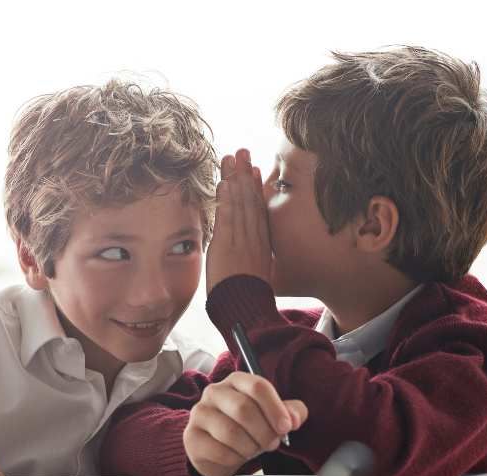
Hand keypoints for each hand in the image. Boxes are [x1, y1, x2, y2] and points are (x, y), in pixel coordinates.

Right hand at [183, 372, 306, 475]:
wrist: (218, 450)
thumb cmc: (248, 428)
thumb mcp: (272, 416)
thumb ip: (290, 412)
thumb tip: (294, 419)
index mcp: (237, 381)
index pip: (258, 387)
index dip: (276, 409)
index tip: (286, 427)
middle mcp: (215, 392)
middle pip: (244, 409)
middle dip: (264, 432)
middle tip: (272, 443)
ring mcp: (200, 413)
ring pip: (231, 432)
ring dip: (250, 447)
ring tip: (255, 449)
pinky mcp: (191, 437)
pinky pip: (219, 451)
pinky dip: (235, 458)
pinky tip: (238, 456)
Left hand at [206, 148, 273, 292]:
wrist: (245, 311)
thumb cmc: (248, 301)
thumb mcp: (256, 278)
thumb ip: (253, 262)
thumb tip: (252, 258)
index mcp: (262, 246)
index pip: (259, 211)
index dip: (256, 189)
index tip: (254, 171)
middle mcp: (254, 239)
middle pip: (251, 201)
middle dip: (246, 176)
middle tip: (243, 153)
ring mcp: (242, 240)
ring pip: (241, 204)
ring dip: (236, 179)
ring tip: (233, 157)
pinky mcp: (228, 245)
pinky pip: (229, 216)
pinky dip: (228, 198)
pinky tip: (224, 182)